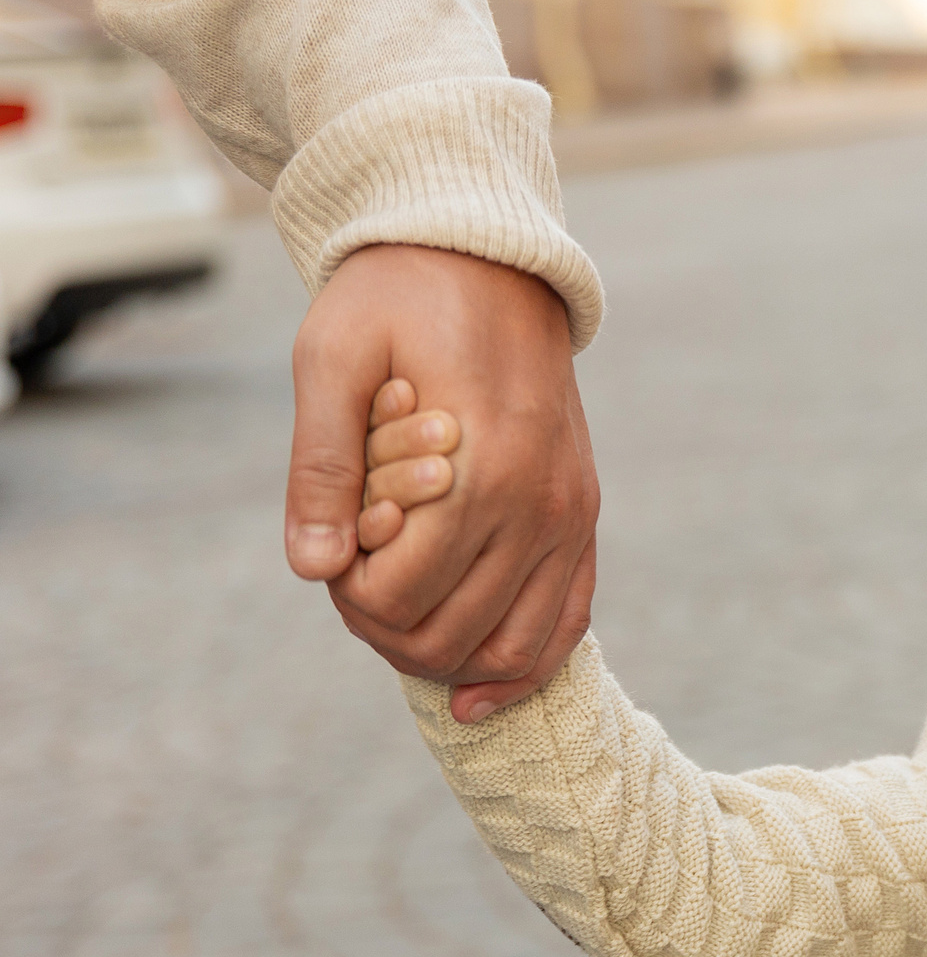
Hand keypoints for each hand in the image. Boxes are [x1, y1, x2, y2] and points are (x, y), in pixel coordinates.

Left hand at [287, 245, 599, 721]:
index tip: (329, 555)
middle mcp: (539, 505)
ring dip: (445, 660)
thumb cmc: (399, 299)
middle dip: (386, 631)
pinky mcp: (583, 519)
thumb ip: (320, 466)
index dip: (347, 595)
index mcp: (480, 468)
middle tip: (353, 587)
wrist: (492, 261)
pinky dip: (522, 670)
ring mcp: (571, 516)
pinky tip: (473, 695)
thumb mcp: (331, 358)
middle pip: (452, 633)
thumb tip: (313, 568)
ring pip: (514, 647)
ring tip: (399, 628)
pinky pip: (567, 621)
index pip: (401, 594)